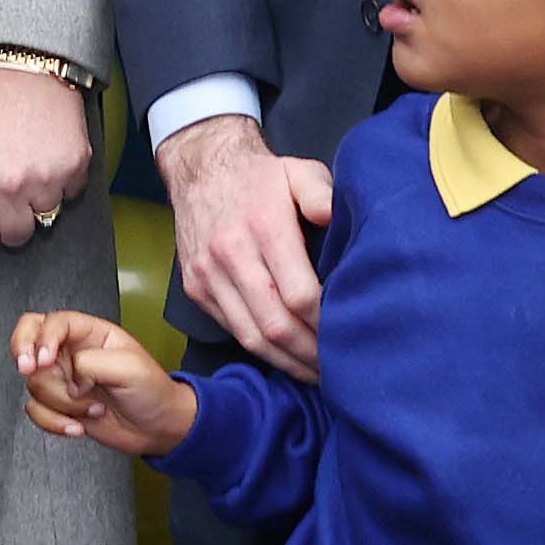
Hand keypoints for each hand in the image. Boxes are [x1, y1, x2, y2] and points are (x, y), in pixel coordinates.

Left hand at [0, 61, 95, 255]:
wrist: (27, 62)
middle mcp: (8, 185)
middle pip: (13, 237)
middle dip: (8, 222)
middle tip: (6, 197)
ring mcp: (46, 177)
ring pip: (45, 218)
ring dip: (36, 201)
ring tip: (28, 167)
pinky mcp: (76, 166)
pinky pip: (70, 195)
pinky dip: (61, 183)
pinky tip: (49, 156)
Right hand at [12, 310, 198, 457]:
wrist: (159, 429)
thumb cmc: (153, 392)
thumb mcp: (130, 368)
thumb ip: (90, 362)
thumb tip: (68, 376)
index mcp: (90, 333)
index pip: (53, 323)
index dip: (43, 338)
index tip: (44, 359)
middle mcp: (72, 352)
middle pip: (27, 337)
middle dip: (22, 352)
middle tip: (28, 368)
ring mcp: (63, 379)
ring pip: (35, 383)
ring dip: (61, 401)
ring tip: (91, 408)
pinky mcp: (59, 404)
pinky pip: (36, 410)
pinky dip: (53, 421)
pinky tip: (77, 425)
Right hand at [153, 113, 334, 379]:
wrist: (200, 169)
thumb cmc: (260, 176)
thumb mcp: (299, 171)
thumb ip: (322, 194)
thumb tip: (338, 221)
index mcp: (263, 227)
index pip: (299, 294)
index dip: (326, 324)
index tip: (349, 338)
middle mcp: (231, 255)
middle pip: (275, 325)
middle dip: (310, 355)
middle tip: (339, 371)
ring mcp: (208, 275)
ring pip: (250, 336)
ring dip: (286, 362)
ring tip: (316, 375)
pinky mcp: (196, 288)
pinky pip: (231, 329)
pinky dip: (260, 349)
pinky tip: (285, 357)